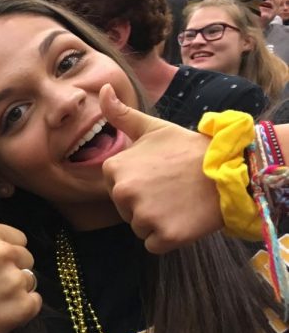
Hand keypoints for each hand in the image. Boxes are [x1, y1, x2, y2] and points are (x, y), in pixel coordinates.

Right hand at [0, 182, 40, 332]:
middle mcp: (3, 252)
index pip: (16, 238)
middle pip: (26, 257)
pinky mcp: (24, 305)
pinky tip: (0, 311)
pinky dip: (22, 309)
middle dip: (11, 270)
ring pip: (31, 279)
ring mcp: (14, 279)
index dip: (2, 254)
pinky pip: (35, 301)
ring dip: (16, 290)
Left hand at [100, 84, 221, 252]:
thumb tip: (103, 88)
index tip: (158, 174)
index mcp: (114, 169)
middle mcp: (123, 193)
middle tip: (171, 188)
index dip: (137, 183)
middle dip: (145, 203)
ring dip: (156, 221)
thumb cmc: (187, 148)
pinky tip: (183, 218)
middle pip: (125, 210)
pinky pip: (154, 244)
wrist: (230, 168)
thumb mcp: (152, 127)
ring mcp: (143, 216)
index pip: (116, 188)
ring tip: (178, 201)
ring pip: (139, 227)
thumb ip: (121, 114)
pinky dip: (168, 237)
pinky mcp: (164, 237)